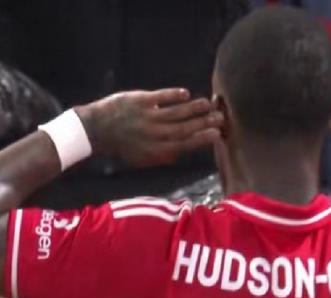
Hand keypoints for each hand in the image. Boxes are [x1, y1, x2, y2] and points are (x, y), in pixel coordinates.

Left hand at [76, 88, 222, 166]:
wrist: (96, 130)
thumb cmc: (122, 146)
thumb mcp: (143, 158)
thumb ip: (164, 155)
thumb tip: (186, 149)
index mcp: (156, 150)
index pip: (184, 144)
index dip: (202, 139)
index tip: (216, 134)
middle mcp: (153, 135)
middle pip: (184, 128)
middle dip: (204, 122)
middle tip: (219, 117)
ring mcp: (146, 117)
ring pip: (175, 112)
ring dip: (194, 108)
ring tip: (208, 103)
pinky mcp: (139, 101)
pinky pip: (160, 97)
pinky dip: (173, 95)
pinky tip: (185, 93)